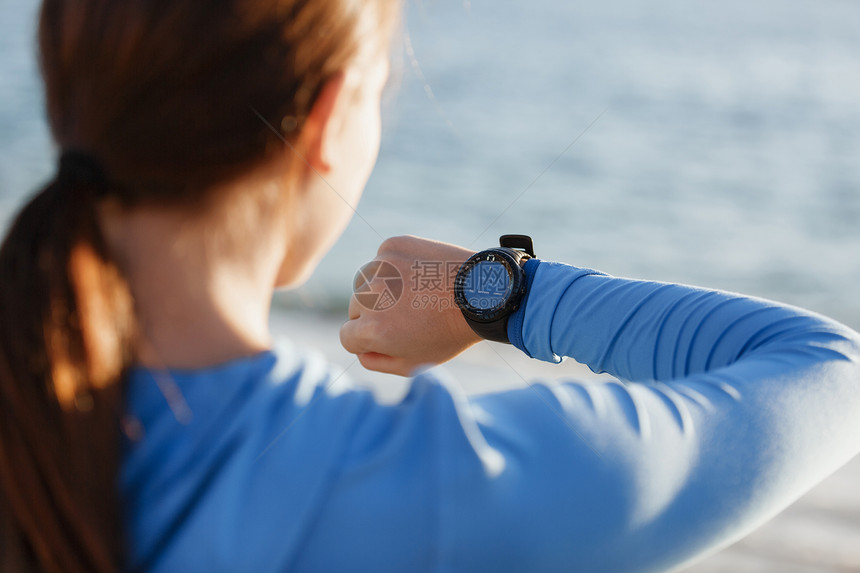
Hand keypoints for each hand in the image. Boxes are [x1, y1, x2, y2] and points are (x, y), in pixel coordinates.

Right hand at [340, 235, 481, 375]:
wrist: (481, 292)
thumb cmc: (448, 332)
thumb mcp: (413, 364)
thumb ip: (376, 362)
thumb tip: (359, 349)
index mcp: (370, 329)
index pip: (347, 337)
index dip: (368, 339)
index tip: (389, 335)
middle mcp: (369, 295)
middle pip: (355, 308)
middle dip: (375, 314)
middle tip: (409, 315)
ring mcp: (379, 266)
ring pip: (365, 282)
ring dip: (381, 288)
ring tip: (415, 294)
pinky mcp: (392, 245)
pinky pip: (382, 260)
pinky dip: (395, 267)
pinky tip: (419, 275)